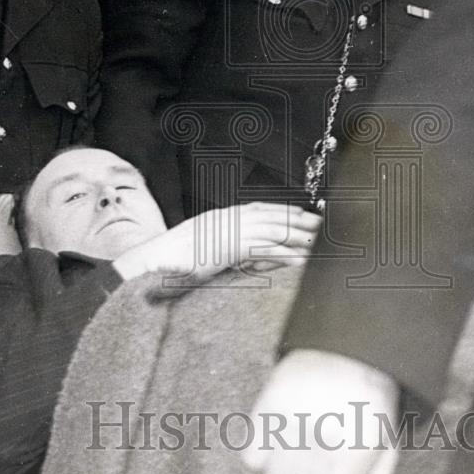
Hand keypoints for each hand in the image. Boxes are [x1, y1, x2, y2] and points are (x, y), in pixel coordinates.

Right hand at [113, 202, 320, 285]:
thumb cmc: (169, 261)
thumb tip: (235, 251)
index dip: (283, 211)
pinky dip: (285, 254)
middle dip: (299, 220)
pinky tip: (301, 261)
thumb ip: (219, 246)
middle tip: (323, 226)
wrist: (150, 264)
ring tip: (320, 243)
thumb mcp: (198, 248)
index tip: (303, 215)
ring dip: (299, 236)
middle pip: (271, 216)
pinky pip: (265, 248)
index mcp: (220, 218)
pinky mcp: (229, 247)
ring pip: (273, 230)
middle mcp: (227, 219)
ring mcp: (228, 231)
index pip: (259, 209)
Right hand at [242, 349, 399, 473]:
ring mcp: (292, 420)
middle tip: (319, 458)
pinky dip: (262, 454)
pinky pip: (252, 457)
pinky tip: (278, 438)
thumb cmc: (368, 404)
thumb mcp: (384, 446)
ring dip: (286, 470)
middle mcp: (323, 436)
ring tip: (299, 447)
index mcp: (357, 446)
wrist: (347, 348)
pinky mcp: (268, 404)